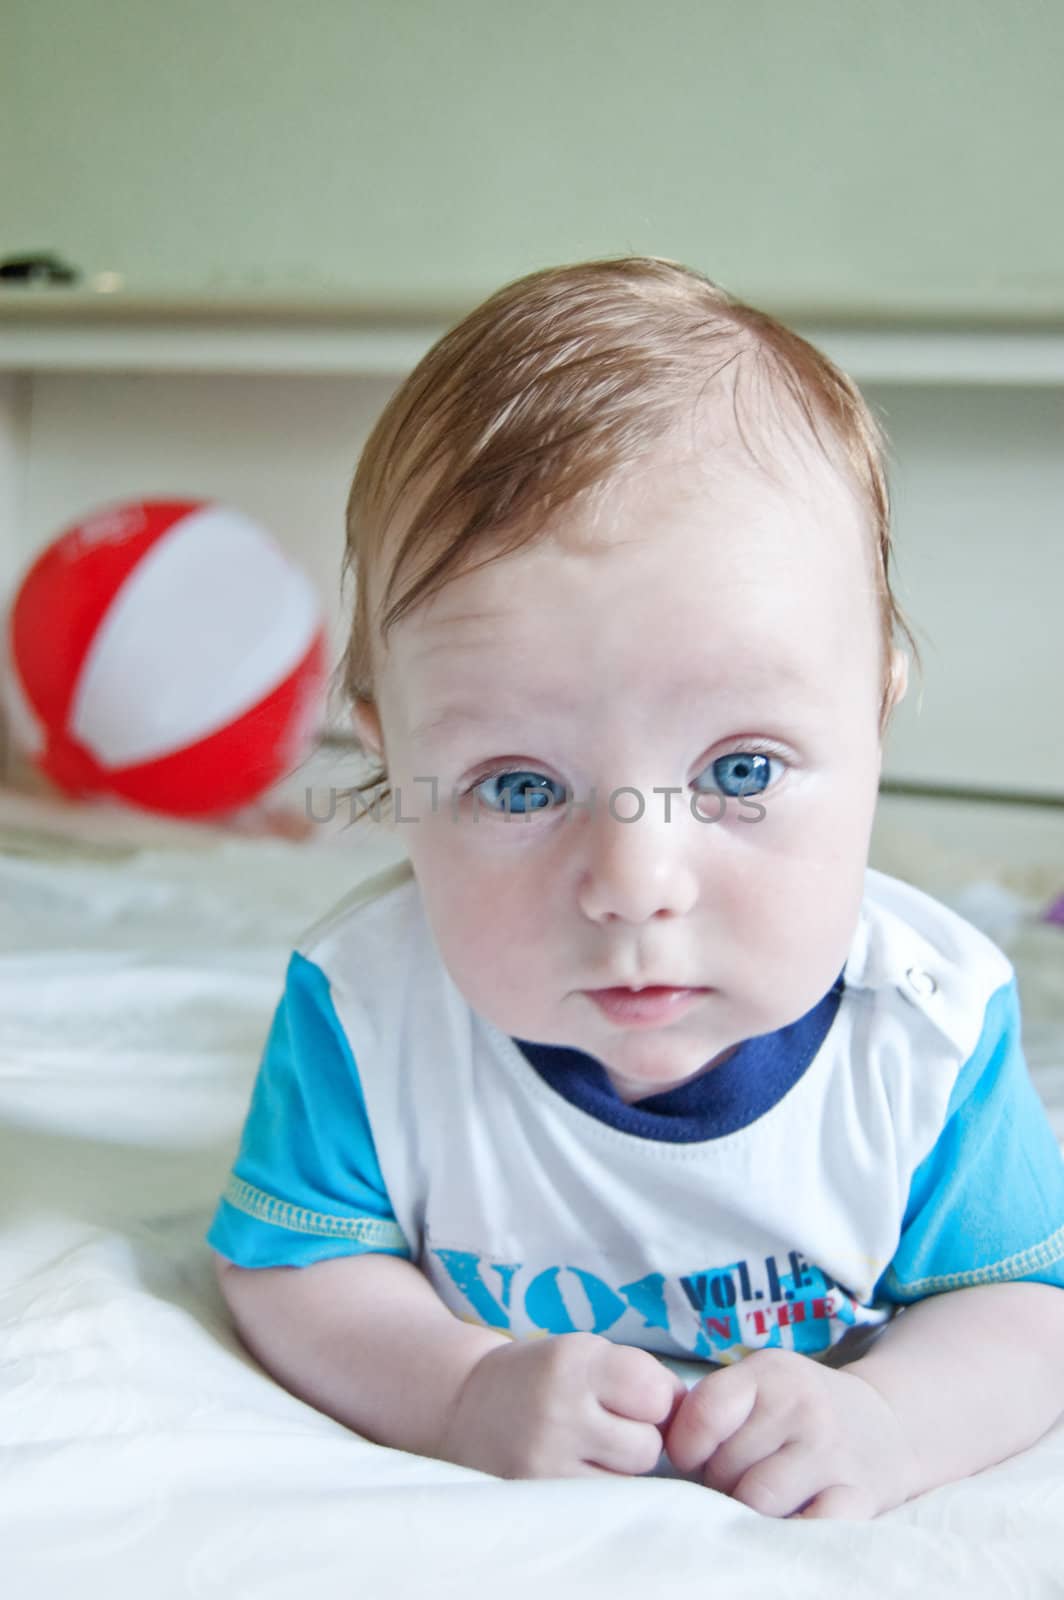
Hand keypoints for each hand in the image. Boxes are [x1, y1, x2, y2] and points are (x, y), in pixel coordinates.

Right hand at [439, 1331, 686, 1478]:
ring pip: (630, 1480)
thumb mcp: (586, 1353)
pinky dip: (601, 1490)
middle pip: (648, 1445)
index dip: (655, 1397)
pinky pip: (603, 1503)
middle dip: (639, 1436)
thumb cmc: (545, 1377)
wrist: (466, 1405)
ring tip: (590, 1447)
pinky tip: (577, 1469)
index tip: (636, 1397)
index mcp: (575, 1361)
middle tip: (607, 1425)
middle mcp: (559, 1410)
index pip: (655, 1392)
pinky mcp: (536, 1497)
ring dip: (622, 1467)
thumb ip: (639, 1377)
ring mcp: (545, 1460)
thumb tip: (692, 1418)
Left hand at [664, 1347, 920, 1518]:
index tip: (694, 1456)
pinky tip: (789, 1517)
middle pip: (726, 1467)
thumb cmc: (801, 1408)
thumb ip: (712, 1406)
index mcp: (770, 1373)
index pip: (704, 1414)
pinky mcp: (859, 1496)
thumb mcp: (760, 1382)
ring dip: (748, 1511)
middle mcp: (802, 1407)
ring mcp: (832, 1453)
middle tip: (736, 1479)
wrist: (887, 1425)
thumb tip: (661, 1445)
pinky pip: (807, 1527)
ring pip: (757, 1502)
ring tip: (758, 1499)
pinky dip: (789, 1531)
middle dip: (719, 1483)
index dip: (687, 1446)